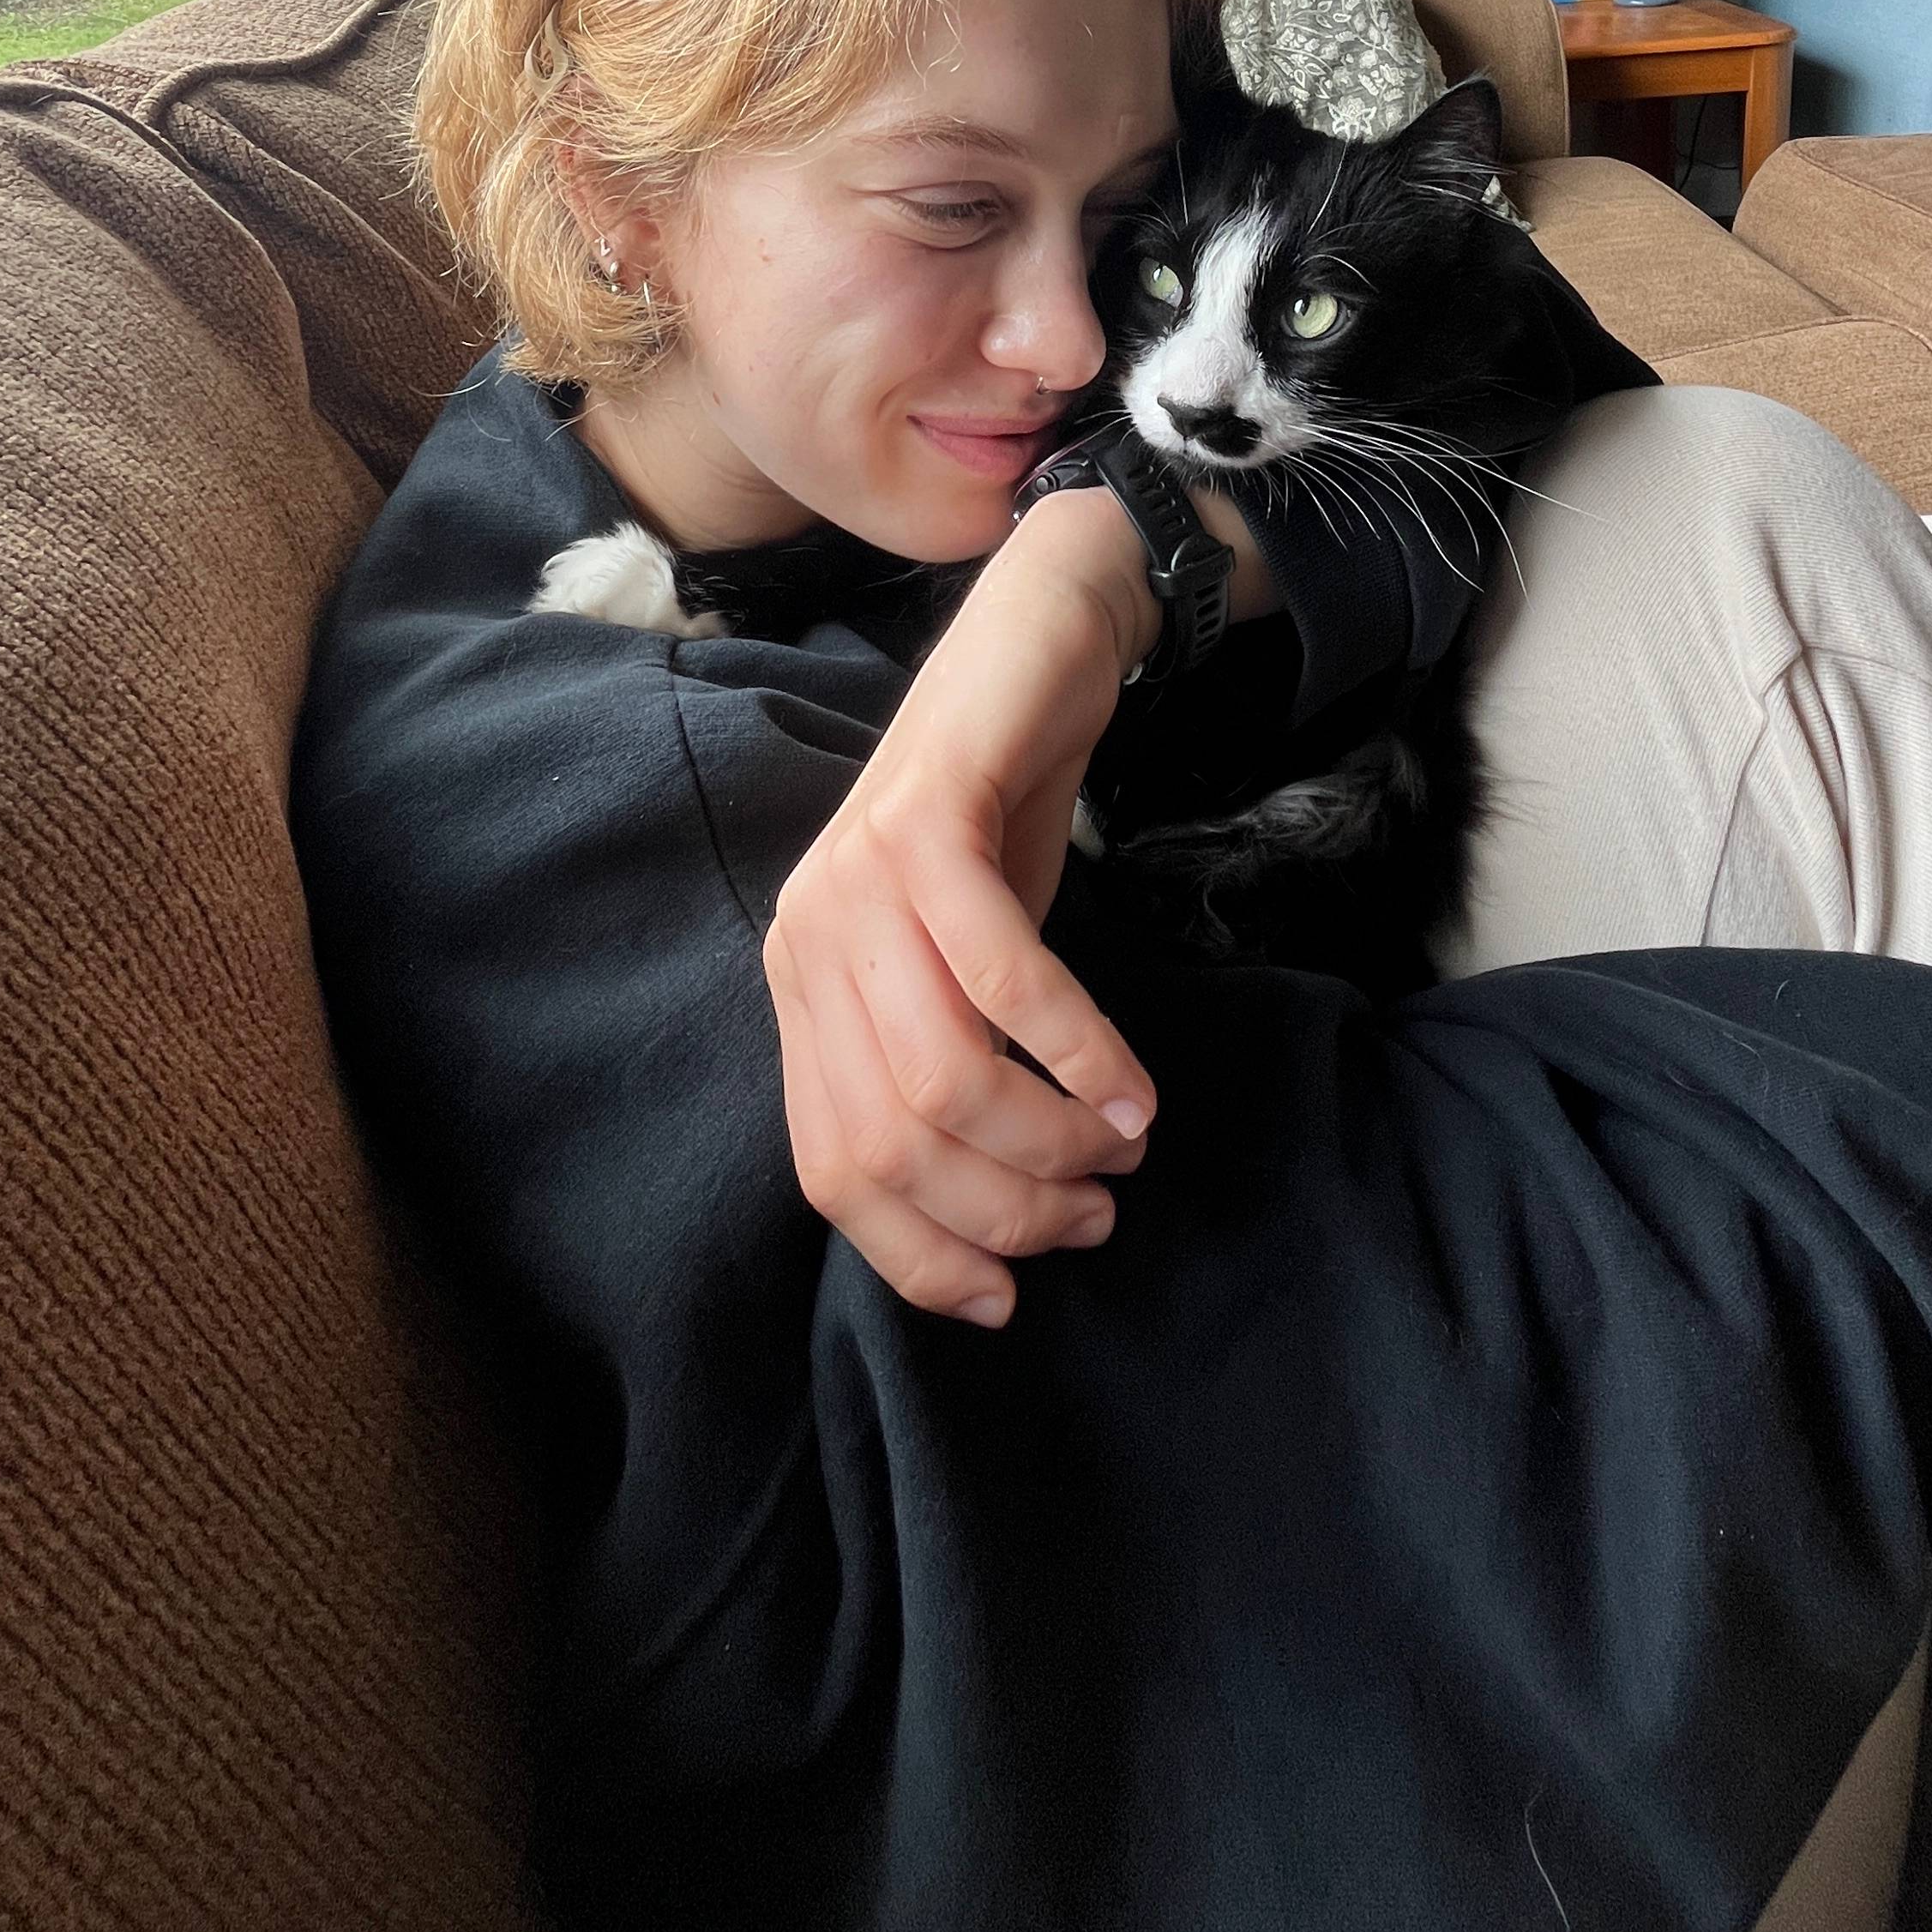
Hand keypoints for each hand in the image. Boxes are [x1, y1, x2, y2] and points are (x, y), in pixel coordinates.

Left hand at [763, 490, 1161, 1329]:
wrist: (1035, 636)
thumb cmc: (1008, 811)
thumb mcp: (964, 960)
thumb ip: (954, 1061)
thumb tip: (999, 1212)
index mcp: (801, 986)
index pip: (833, 1171)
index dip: (921, 1255)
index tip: (1013, 1295)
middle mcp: (806, 937)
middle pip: (891, 1142)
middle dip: (1006, 1207)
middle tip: (1096, 1211)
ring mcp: (852, 878)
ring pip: (943, 1076)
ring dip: (1049, 1138)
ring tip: (1123, 1151)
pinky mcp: (919, 824)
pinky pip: (998, 977)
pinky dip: (1077, 1051)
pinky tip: (1130, 1088)